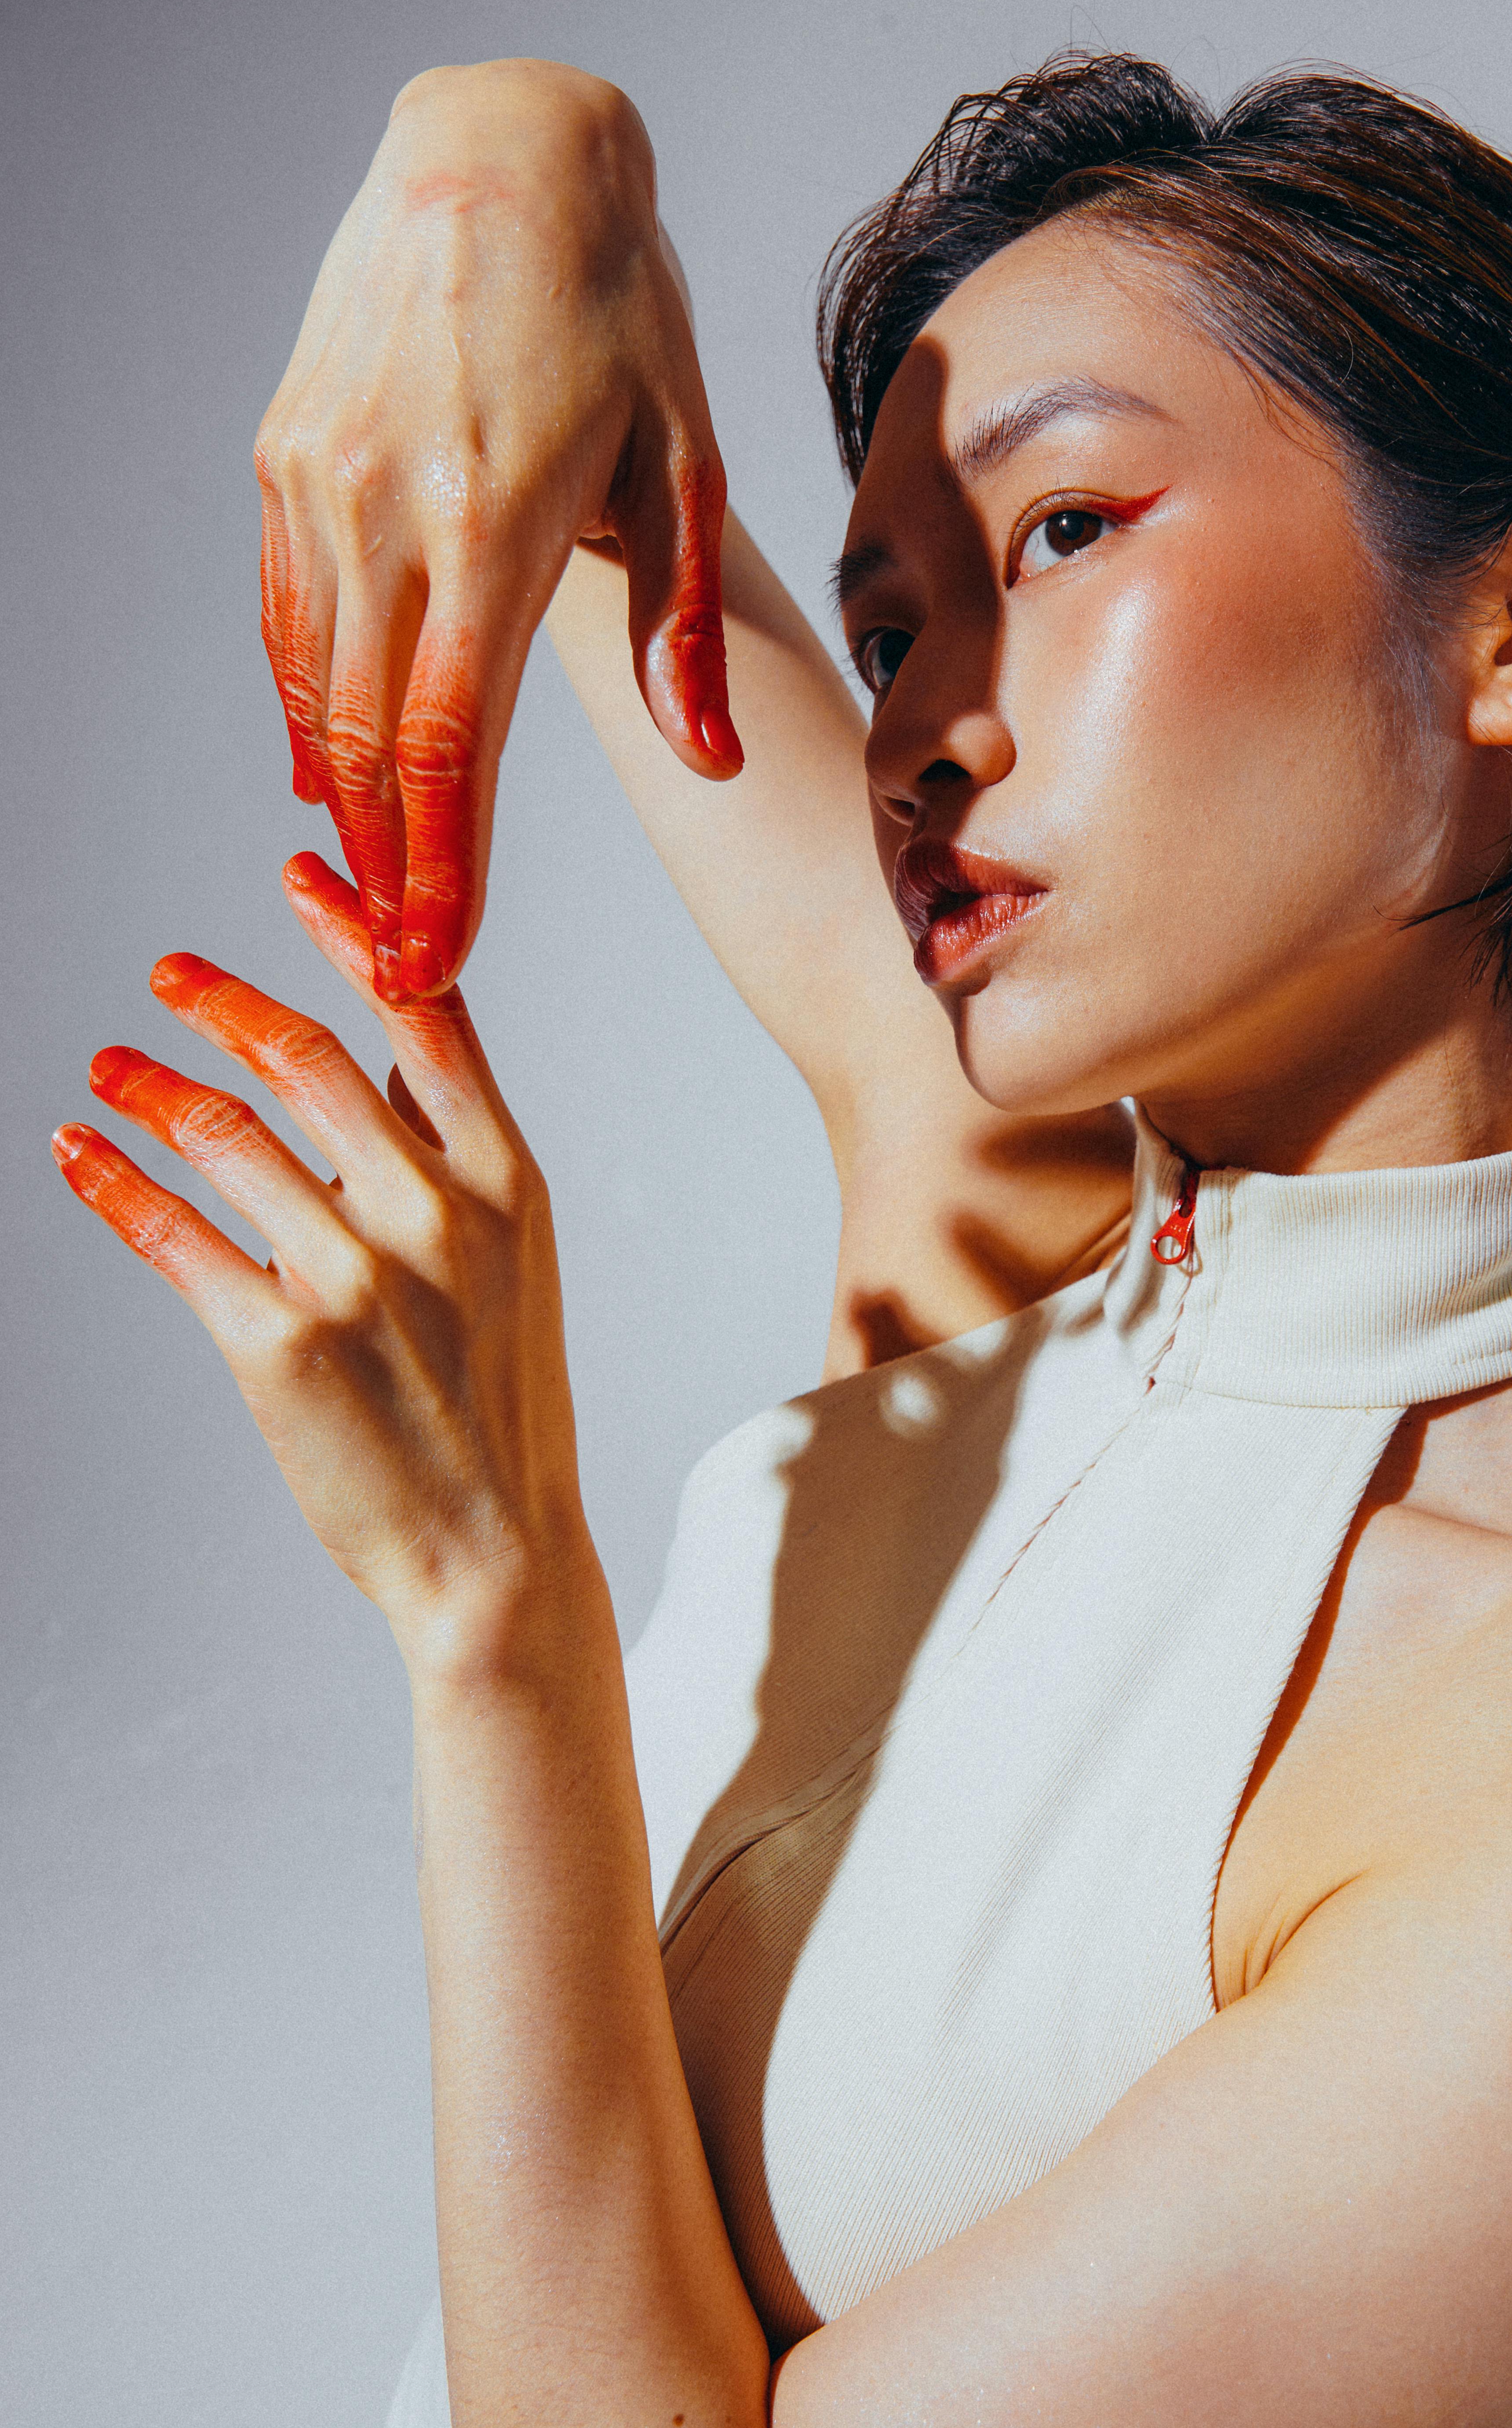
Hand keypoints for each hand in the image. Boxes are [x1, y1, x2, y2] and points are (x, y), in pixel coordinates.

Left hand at [53, 853, 589, 1658]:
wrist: (495, 1555)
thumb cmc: (500, 1409)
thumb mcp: (514, 1263)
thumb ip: (450, 1157)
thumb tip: (390, 1052)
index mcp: (502, 1185)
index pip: (427, 1019)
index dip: (352, 935)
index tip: (298, 873)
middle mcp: (432, 1217)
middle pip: (308, 1058)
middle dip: (223, 1000)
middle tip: (165, 973)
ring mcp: (354, 1279)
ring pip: (227, 1137)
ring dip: (149, 1088)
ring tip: (106, 1068)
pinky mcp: (278, 1346)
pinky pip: (174, 1235)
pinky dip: (115, 1181)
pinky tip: (82, 1153)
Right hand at [256, 59, 740, 1004]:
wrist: (500, 154)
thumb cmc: (616, 308)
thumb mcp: (683, 457)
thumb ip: (685, 624)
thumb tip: (712, 759)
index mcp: (496, 527)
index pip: (451, 746)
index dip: (441, 870)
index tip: (436, 960)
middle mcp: (390, 510)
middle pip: (370, 744)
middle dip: (387, 871)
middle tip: (400, 968)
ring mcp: (320, 481)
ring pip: (314, 687)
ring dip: (343, 805)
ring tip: (370, 896)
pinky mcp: (284, 452)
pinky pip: (286, 612)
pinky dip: (305, 705)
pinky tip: (327, 775)